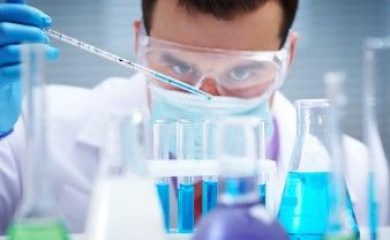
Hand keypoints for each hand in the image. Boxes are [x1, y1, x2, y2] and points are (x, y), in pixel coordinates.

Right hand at [0, 0, 57, 133]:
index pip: (4, 11)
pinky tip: (37, 66)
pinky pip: (12, 72)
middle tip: (46, 39)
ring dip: (38, 51)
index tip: (47, 22)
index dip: (27, 14)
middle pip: (5, 30)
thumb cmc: (6, 59)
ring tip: (52, 53)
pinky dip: (29, 67)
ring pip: (11, 51)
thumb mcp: (10, 35)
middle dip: (32, 32)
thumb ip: (14, 17)